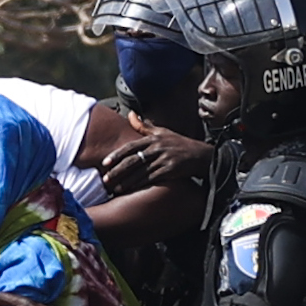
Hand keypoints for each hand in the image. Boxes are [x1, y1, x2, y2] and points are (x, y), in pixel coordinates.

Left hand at [99, 125, 213, 195]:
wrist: (201, 155)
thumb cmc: (179, 143)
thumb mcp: (162, 131)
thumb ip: (144, 126)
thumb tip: (130, 114)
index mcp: (153, 138)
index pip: (131, 146)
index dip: (117, 155)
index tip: (105, 163)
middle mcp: (158, 148)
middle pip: (133, 160)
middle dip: (118, 170)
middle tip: (105, 179)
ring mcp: (164, 159)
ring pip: (140, 171)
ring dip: (126, 181)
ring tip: (115, 187)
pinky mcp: (171, 170)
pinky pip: (151, 179)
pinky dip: (140, 185)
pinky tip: (131, 190)